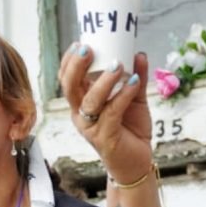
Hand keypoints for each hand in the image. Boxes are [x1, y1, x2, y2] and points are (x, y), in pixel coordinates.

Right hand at [58, 43, 153, 182]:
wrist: (137, 163)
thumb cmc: (130, 130)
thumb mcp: (134, 99)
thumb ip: (136, 78)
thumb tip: (138, 53)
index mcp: (82, 103)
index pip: (67, 79)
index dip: (69, 61)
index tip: (80, 42)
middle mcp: (81, 115)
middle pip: (69, 87)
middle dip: (76, 66)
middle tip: (89, 49)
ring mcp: (91, 128)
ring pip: (90, 100)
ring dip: (104, 80)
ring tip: (117, 64)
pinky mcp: (105, 138)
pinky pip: (112, 112)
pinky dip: (123, 95)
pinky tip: (134, 82)